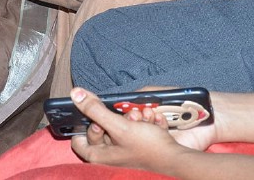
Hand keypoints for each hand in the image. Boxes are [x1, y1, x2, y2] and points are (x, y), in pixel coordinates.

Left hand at [70, 88, 209, 171]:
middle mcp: (110, 156)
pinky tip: (154, 122)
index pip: (78, 139)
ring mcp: (125, 151)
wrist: (178, 159)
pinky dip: (146, 123)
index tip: (96, 113)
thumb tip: (75, 94)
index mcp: (99, 156)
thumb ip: (95, 110)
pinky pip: (138, 129)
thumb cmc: (148, 148)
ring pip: (123, 125)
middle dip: (118, 116)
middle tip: (129, 115)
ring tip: (145, 118)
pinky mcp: (140, 146)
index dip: (86, 123)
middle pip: (104, 128)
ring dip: (135, 116)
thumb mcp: (119, 126)